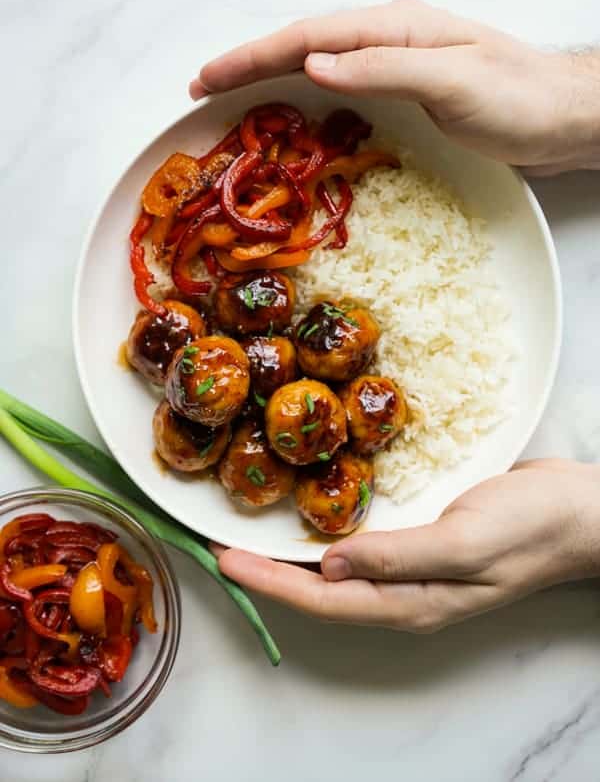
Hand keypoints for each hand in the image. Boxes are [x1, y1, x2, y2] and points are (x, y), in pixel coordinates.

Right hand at [190, 0, 599, 173]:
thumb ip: (384, 69)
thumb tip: (313, 63)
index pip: (307, 35)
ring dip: (270, 78)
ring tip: (228, 98)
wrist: (562, 116)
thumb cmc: (516, 98)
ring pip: (316, 62)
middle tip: (200, 89)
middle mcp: (387, 37)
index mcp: (394, 27)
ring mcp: (395, 61)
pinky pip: (339, 85)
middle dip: (248, 64)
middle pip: (302, 44)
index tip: (208, 77)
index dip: (253, 56)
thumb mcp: (452, 82)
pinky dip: (303, 94)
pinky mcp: (404, 88)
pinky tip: (290, 108)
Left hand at [215, 460, 599, 631]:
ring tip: (247, 532)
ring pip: (333, 569)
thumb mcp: (466, 543)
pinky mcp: (418, 538)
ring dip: (289, 555)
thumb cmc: (530, 528)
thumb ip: (399, 558)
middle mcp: (403, 591)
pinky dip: (324, 532)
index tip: (221, 559)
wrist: (577, 511)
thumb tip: (329, 566)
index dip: (267, 582)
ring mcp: (411, 566)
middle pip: (318, 591)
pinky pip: (358, 543)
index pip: (322, 600)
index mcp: (410, 602)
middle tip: (218, 544)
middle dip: (265, 573)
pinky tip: (308, 514)